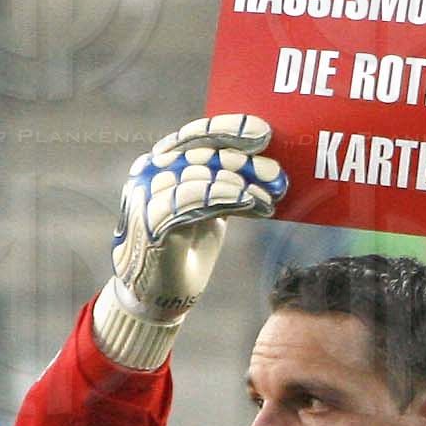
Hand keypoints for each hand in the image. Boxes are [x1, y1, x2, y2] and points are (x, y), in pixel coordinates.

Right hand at [93, 113, 286, 369]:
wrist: (160, 294)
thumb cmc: (187, 249)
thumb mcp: (212, 209)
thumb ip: (229, 186)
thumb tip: (272, 171)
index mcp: (162, 162)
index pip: (197, 136)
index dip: (230, 130)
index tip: (264, 133)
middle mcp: (149, 172)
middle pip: (204, 156)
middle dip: (246, 165)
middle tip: (280, 176)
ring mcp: (146, 194)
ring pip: (200, 177)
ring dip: (242, 185)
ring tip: (271, 197)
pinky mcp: (151, 221)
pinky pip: (192, 202)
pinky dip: (224, 198)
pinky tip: (250, 202)